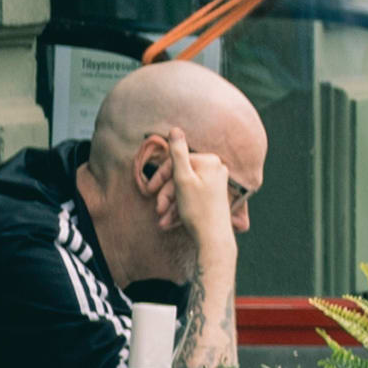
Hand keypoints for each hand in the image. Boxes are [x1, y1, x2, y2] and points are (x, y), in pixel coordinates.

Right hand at [146, 136, 239, 268]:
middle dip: (166, 194)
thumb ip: (178, 153)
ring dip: (170, 205)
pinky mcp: (214, 196)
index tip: (150, 189)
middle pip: (181, 176)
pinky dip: (179, 209)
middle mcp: (216, 169)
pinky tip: (170, 223)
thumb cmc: (198, 209)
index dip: (161, 176)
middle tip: (157, 210)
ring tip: (163, 221)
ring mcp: (216, 183)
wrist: (214, 238)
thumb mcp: (183, 179)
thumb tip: (175, 129)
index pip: (177, 162)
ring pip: (184, 190)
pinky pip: (191, 199)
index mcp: (210, 161)